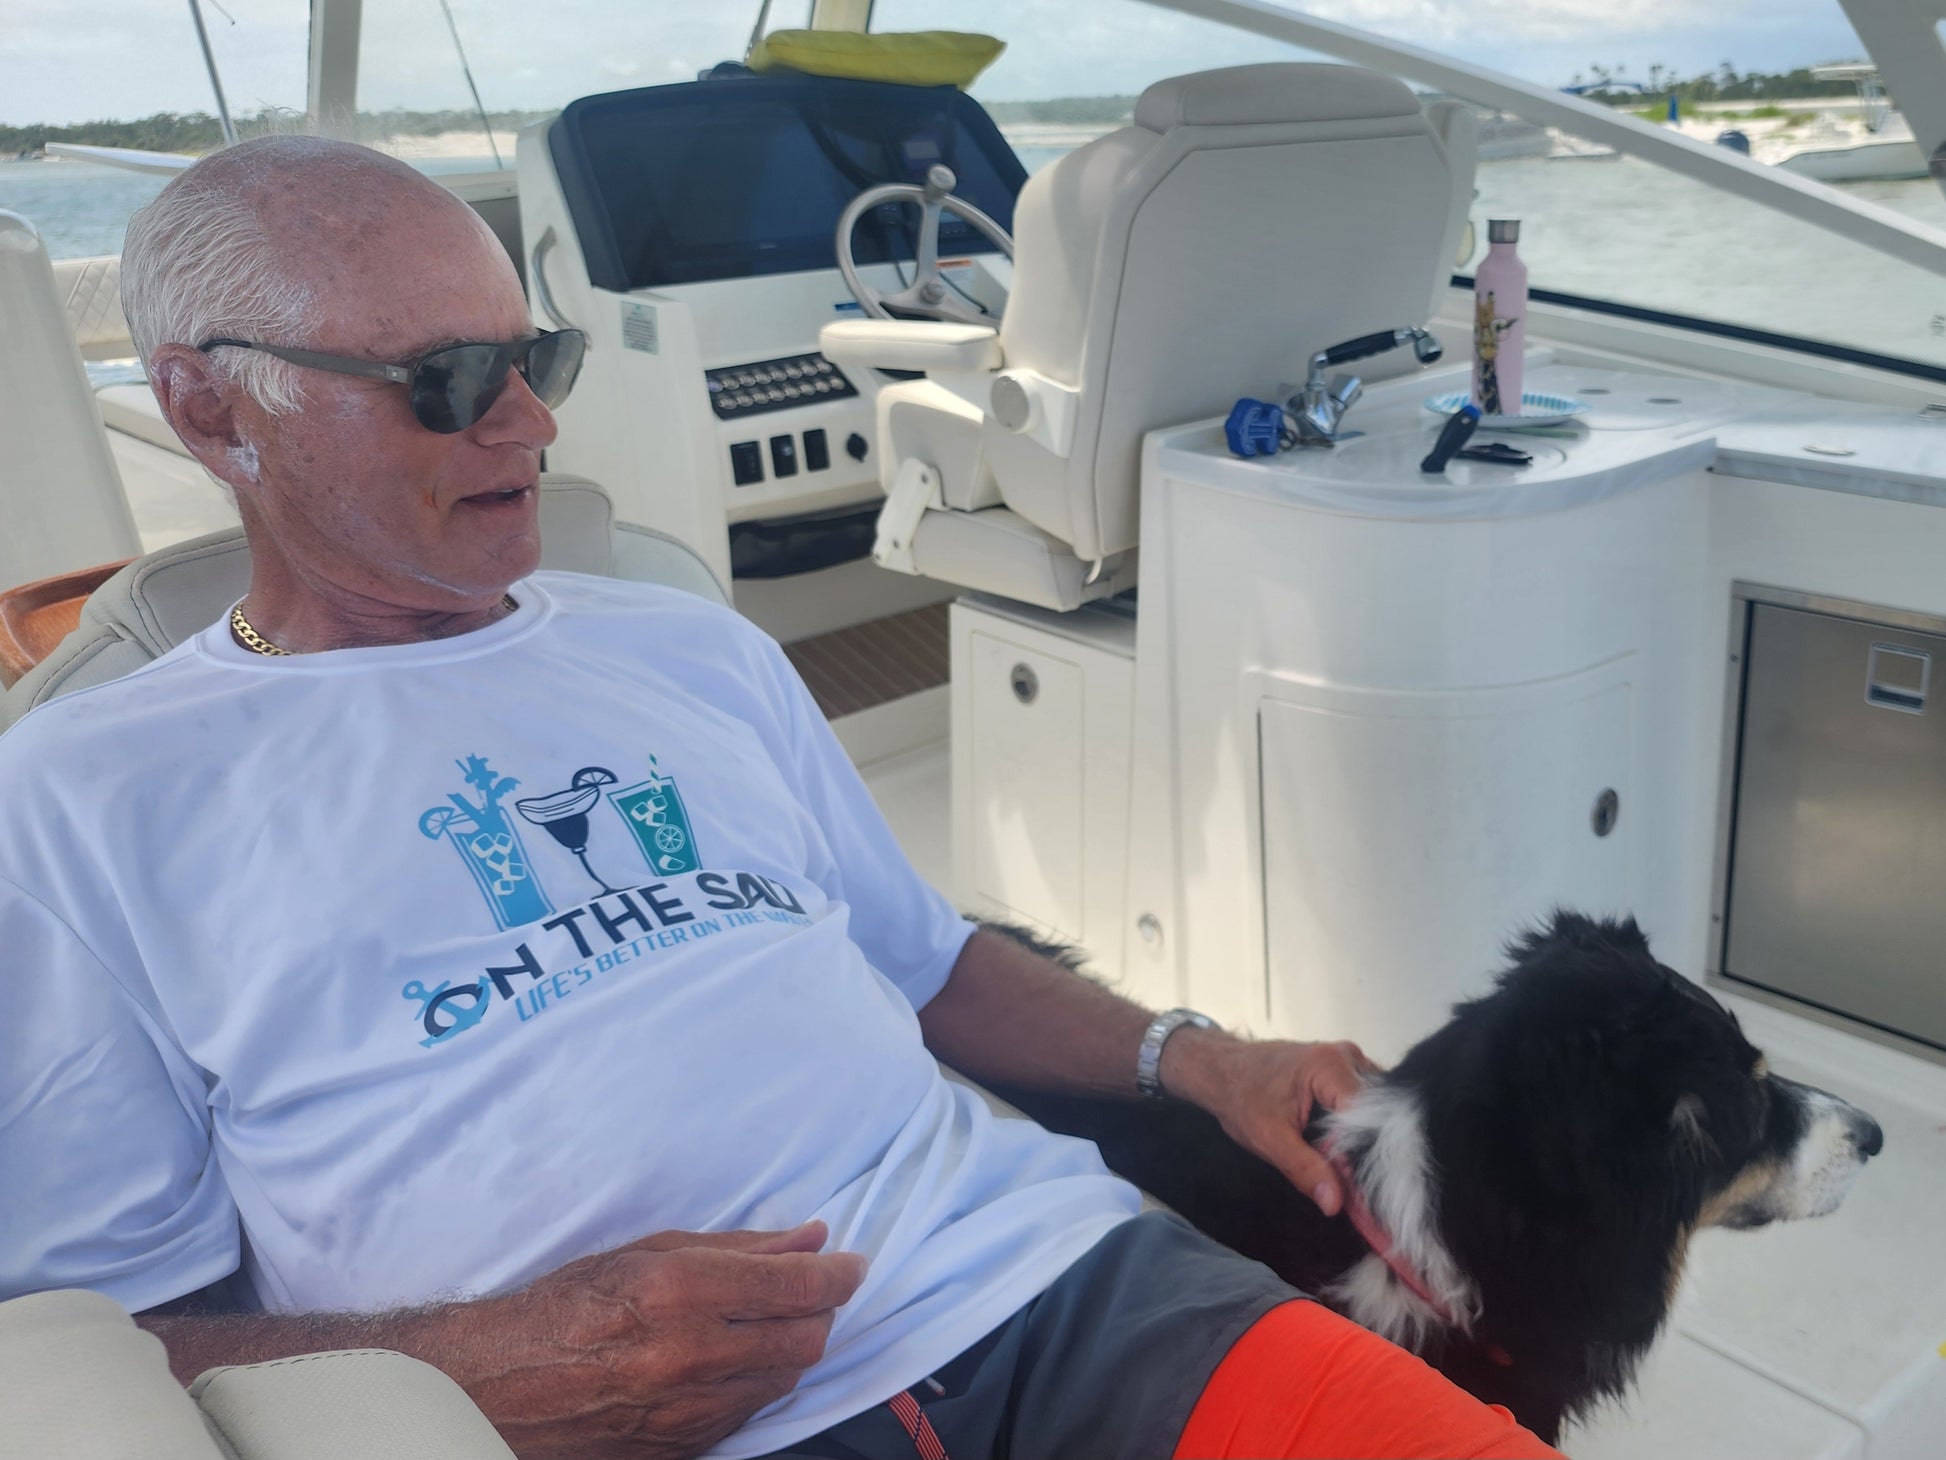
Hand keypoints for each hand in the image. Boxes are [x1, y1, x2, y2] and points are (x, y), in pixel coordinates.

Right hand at [466, 1220, 867, 1459]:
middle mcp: (691, 1354)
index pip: (797, 1287)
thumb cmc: (568, 1305)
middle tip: (813, 1289)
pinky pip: (749, 1414)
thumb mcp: (650, 1252)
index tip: (852, 1263)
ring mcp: (687, 1410)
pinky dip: (756, 1383)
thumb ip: (740, 1248)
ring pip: (784, 1380)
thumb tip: (809, 1239)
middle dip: (822, 1311)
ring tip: (766, 1321)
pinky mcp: (682, 1447)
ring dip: (791, 1347)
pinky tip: (734, 1359)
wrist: (502, 1384)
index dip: (840, 1274)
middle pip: (805, 1340)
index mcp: (680, 1292)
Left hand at [1159, 1031, 1377, 1217]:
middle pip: (1382, 1115)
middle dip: (1376, 1155)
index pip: (1373, 1117)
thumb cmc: (1240, 1096)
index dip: (1373, 1157)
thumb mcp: (1268, 1139)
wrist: (1223, 1069)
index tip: (1373, 1193)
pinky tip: (1352, 1160)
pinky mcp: (1347, 1073)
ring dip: (1370, 1146)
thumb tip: (1335, 1203)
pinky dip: (1362, 1134)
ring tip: (1360, 1181)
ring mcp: (1350, 1063)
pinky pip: (1367, 1107)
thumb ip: (1304, 1169)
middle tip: (1370, 1196)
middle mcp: (1349, 1058)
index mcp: (1330, 1066)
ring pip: (1379, 1113)